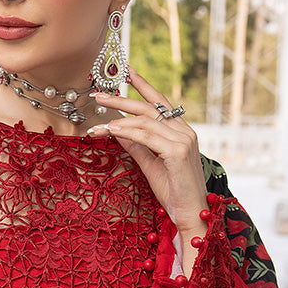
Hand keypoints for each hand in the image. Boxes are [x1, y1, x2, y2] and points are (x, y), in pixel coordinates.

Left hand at [88, 70, 208, 273]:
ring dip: (117, 120)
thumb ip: (137, 145)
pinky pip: (146, 136)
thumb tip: (118, 129)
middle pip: (149, 108)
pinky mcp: (178, 152)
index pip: (160, 103)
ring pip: (145, 121)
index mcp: (181, 132)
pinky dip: (127, 132)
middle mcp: (185, 131)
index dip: (143, 86)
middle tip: (99, 94)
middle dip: (122, 99)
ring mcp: (183, 140)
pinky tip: (111, 130)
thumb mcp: (150, 164)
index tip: (126, 72)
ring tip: (97, 122)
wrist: (190, 215)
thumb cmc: (173, 192)